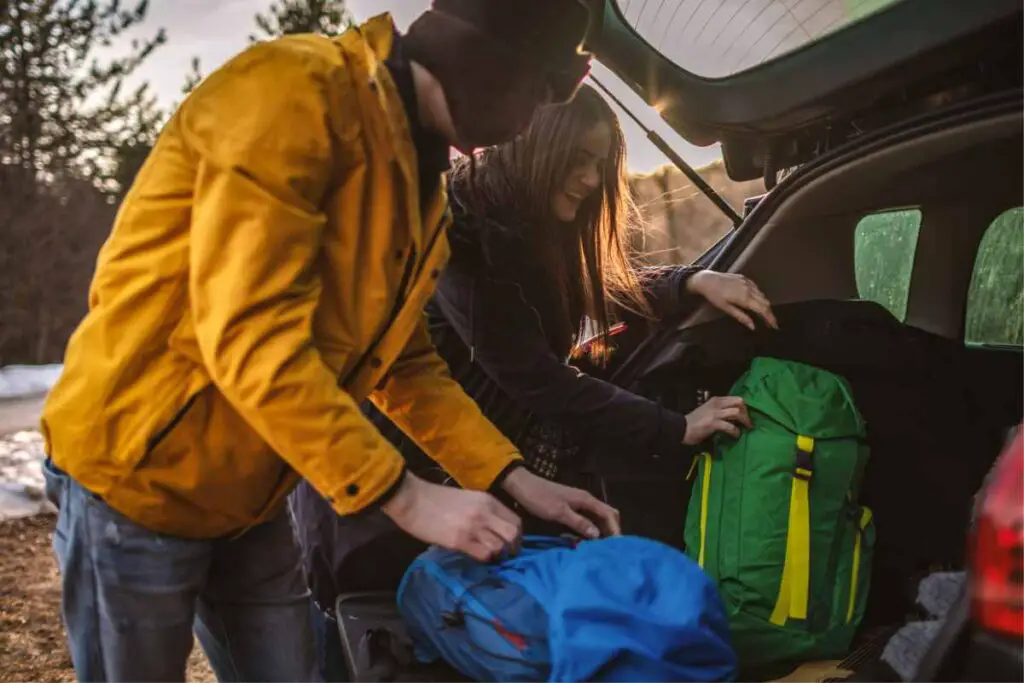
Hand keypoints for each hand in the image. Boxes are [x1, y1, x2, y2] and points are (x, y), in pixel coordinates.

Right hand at [381, 472, 521, 561]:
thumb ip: (483, 511)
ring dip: (496, 555)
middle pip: (513, 535)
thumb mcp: (467, 498)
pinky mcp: (459, 541)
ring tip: (487, 555)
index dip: (517, 535)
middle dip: (512, 547)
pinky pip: (483, 555)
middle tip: (505, 554)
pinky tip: (474, 556)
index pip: (515, 521)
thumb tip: (493, 529)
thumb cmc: (436, 498)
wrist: (412, 498)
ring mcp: (473, 527)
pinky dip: (483, 559)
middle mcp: (484, 513)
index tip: (511, 543)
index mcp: (487, 500)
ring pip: (500, 547)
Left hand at [501, 467, 620, 538]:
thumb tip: (598, 535)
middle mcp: (586, 501)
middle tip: (609, 548)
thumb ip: (579, 523)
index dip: (615, 529)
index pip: (609, 514)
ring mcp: (578, 504)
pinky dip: (588, 530)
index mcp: (586, 499)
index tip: (617, 545)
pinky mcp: (570, 509)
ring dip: (599, 531)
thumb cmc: (540, 498)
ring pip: (596, 518)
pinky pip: (586, 520)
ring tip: (599, 548)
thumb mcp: (559, 513)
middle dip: (610, 530)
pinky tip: (584, 541)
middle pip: (606, 515)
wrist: (523, 487)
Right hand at [684, 396, 752, 444]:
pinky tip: (736, 435)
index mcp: (716, 400)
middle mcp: (717, 404)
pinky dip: (735, 431)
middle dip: (746, 412)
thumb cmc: (694, 421)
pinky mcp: (713, 423)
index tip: (746, 415)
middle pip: (739, 402)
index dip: (744, 407)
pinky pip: (730, 426)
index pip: (736, 398)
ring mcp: (715, 413)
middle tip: (747, 422)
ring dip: (744, 421)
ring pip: (737, 412)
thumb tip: (733, 415)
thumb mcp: (707, 410)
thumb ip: (719, 410)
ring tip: (746, 428)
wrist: (681, 428)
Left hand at [686, 271, 778, 330]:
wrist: (707, 280)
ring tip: (765, 314)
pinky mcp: (745, 278)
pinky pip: (757, 288)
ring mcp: (748, 282)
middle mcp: (749, 289)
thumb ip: (741, 317)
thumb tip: (753, 326)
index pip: (762, 309)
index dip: (770, 318)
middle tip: (771, 323)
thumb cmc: (714, 296)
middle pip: (765, 302)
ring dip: (765, 304)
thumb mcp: (726, 308)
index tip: (775, 326)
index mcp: (745, 298)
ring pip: (762, 295)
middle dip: (770, 313)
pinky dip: (760, 296)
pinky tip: (757, 301)